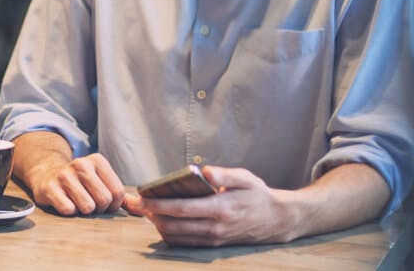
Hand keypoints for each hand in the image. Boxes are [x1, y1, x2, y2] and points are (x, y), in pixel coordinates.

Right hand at [25, 152, 125, 215]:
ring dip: (83, 211)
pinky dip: (68, 212)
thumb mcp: (100, 180)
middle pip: (104, 200)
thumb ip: (120, 194)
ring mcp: (63, 175)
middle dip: (98, 209)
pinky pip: (68, 209)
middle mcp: (81, 164)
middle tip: (89, 203)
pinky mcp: (48, 187)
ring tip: (76, 202)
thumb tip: (142, 208)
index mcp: (97, 161)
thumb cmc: (80, 183)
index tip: (103, 202)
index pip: (118, 193)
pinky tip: (64, 202)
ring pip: (87, 207)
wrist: (46, 174)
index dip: (113, 205)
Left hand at [123, 166, 296, 245]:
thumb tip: (205, 171)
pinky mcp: (214, 244)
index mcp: (221, 208)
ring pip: (178, 237)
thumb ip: (224, 174)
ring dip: (158, 225)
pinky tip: (163, 222)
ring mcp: (214, 237)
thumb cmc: (258, 194)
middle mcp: (215, 226)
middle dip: (152, 215)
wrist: (278, 220)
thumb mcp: (245, 178)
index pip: (182, 208)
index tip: (143, 199)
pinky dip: (170, 234)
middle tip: (137, 205)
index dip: (160, 205)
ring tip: (147, 212)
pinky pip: (186, 243)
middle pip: (174, 225)